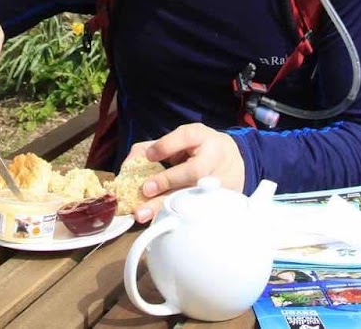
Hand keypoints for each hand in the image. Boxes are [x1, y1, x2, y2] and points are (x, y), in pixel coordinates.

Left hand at [126, 123, 245, 222]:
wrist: (231, 161)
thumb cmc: (197, 150)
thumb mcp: (179, 141)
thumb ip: (152, 149)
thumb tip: (128, 166)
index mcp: (202, 137)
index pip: (186, 137)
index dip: (166, 146)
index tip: (150, 156)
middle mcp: (214, 157)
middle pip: (194, 171)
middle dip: (168, 181)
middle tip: (145, 190)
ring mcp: (222, 181)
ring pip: (195, 196)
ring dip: (167, 207)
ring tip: (144, 214)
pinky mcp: (222, 201)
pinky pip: (199, 211)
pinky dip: (178, 218)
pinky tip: (161, 223)